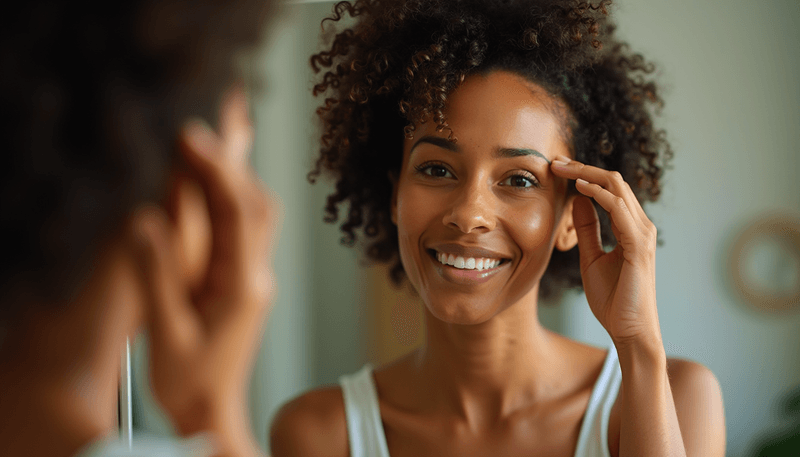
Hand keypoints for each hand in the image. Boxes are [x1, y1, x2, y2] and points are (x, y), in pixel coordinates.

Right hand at [130, 88, 279, 453]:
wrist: (213, 410)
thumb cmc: (192, 382)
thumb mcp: (169, 332)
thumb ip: (159, 276)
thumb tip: (145, 220)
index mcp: (242, 286)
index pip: (238, 215)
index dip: (217, 171)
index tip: (192, 137)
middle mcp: (256, 276)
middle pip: (257, 206)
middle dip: (230, 165)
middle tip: (197, 134)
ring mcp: (255, 278)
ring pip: (257, 215)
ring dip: (233, 181)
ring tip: (204, 152)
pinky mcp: (245, 281)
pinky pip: (245, 231)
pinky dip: (229, 202)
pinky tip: (210, 191)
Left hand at [551, 155, 660, 348]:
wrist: (629, 330)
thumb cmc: (613, 299)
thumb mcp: (591, 257)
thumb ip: (587, 229)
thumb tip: (578, 201)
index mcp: (630, 227)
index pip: (609, 189)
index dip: (584, 174)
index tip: (558, 168)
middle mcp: (640, 226)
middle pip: (613, 182)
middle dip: (583, 167)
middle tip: (555, 160)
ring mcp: (642, 235)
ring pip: (617, 189)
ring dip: (587, 174)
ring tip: (562, 167)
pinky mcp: (639, 247)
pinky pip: (619, 210)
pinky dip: (600, 195)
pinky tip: (580, 189)